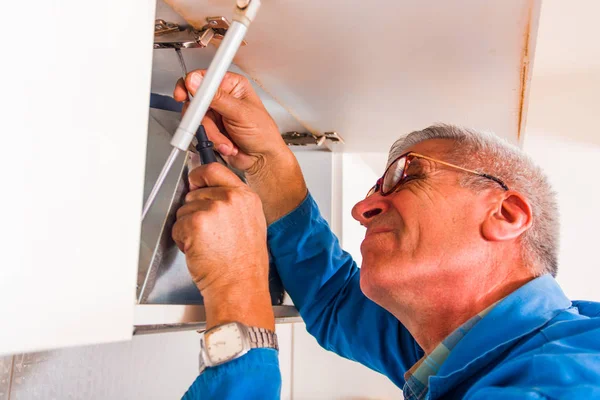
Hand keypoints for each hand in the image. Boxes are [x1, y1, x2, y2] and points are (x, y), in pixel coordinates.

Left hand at [172, 162, 273, 329]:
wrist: (240, 285)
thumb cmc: (244, 264)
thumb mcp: (250, 224)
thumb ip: (233, 204)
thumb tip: (210, 194)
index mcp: (246, 196)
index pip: (214, 170)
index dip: (199, 176)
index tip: (194, 181)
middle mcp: (231, 198)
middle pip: (195, 192)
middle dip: (194, 211)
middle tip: (209, 234)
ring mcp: (214, 208)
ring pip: (184, 210)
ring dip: (188, 227)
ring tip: (207, 244)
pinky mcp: (197, 222)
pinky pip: (177, 226)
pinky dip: (181, 239)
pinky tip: (198, 250)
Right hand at [173, 71, 307, 223]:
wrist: (261, 159)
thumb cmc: (262, 134)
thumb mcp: (240, 112)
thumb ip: (217, 97)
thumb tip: (197, 82)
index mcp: (232, 85)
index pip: (205, 77)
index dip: (191, 85)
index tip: (184, 95)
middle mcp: (222, 98)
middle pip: (195, 100)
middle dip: (203, 118)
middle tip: (211, 126)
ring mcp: (215, 114)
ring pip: (196, 119)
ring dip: (212, 134)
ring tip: (227, 140)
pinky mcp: (210, 129)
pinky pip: (199, 132)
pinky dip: (212, 141)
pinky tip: (226, 144)